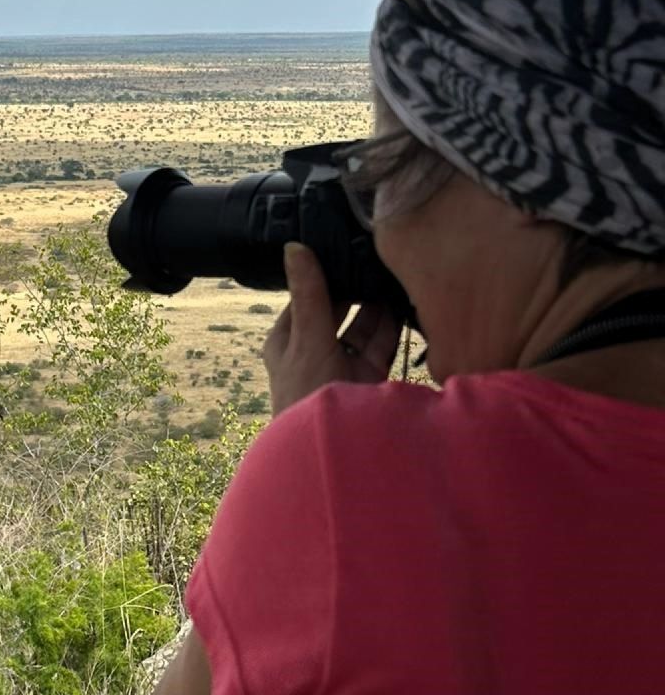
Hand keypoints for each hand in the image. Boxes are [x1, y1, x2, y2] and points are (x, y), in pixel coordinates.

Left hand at [262, 243, 402, 416]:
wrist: (336, 449)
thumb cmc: (308, 394)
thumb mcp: (307, 338)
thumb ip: (309, 294)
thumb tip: (294, 247)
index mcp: (288, 340)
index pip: (305, 296)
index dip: (322, 272)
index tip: (343, 245)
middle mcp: (315, 350)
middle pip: (336, 309)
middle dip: (354, 287)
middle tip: (375, 254)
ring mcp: (343, 364)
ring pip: (362, 325)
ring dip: (376, 303)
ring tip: (394, 271)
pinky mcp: (369, 377)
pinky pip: (381, 343)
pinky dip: (393, 325)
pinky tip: (406, 300)